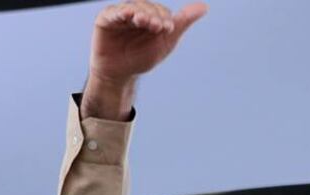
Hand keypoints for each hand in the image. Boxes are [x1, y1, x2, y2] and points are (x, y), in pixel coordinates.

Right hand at [82, 1, 207, 119]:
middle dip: (153, 16)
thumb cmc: (141, 57)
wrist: (120, 73)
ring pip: (131, 7)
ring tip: (144, 21)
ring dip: (140, 13)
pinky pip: (113, 12)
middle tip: (158, 27)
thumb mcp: (165, 41)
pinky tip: (128, 16)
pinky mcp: (105, 19)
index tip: (169, 28)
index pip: (160, 11)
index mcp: (151, 15)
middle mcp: (135, 11)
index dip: (165, 18)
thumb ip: (182, 22)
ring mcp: (120, 14)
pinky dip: (121, 12)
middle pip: (147, 7)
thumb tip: (204, 6)